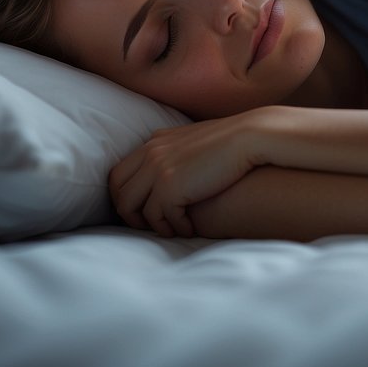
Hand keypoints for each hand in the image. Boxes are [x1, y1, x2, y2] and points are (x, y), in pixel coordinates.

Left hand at [108, 108, 273, 236]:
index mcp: (155, 142)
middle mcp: (150, 153)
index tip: (142, 210)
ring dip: (151, 224)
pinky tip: (190, 229)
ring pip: (131, 207)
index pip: (119, 173)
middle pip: (118, 190)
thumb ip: (177, 153)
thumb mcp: (194, 141)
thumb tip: (176, 174)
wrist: (249, 137)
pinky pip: (160, 217)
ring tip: (172, 229)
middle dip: (130, 213)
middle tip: (150, 226)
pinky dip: (174, 227)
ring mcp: (157, 169)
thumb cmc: (231, 142)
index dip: (125, 196)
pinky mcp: (170, 187)